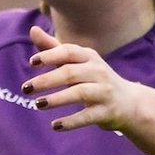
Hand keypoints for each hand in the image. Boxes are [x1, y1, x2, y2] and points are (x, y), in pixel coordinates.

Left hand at [22, 26, 141, 131]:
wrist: (128, 102)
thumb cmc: (94, 78)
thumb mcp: (76, 62)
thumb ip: (53, 48)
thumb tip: (32, 29)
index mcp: (89, 57)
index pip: (69, 52)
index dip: (50, 55)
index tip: (32, 62)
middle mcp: (98, 71)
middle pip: (70, 73)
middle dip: (46, 80)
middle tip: (25, 88)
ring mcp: (104, 92)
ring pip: (79, 93)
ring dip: (57, 99)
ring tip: (37, 104)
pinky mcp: (107, 112)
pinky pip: (87, 116)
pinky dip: (71, 121)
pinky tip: (55, 125)